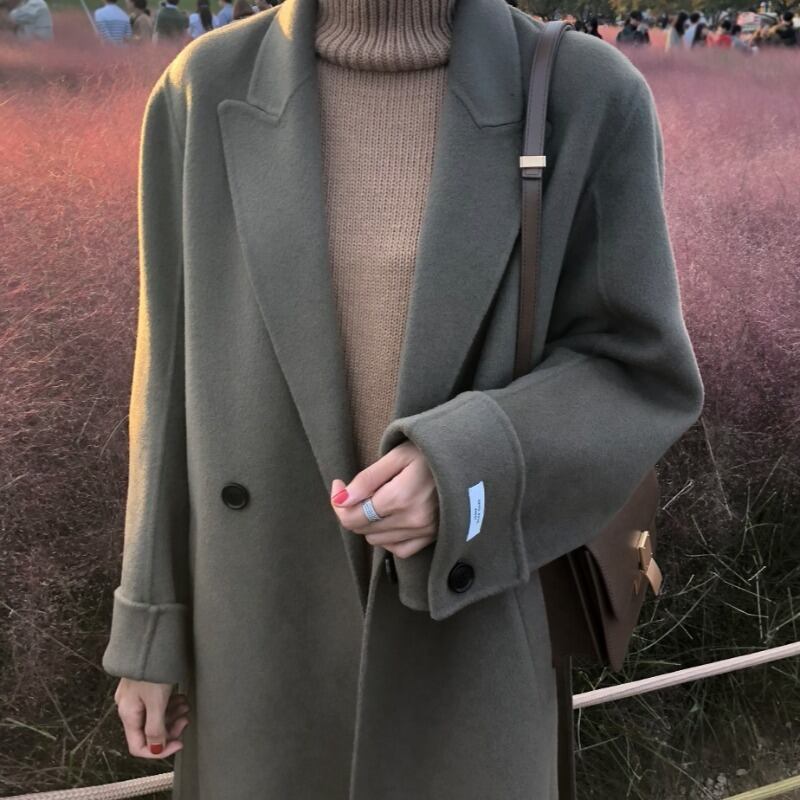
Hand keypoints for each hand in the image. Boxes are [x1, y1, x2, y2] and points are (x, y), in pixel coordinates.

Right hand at [113, 677, 189, 757]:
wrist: (150, 640)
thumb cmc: (152, 670)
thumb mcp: (156, 702)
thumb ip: (156, 729)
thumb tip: (157, 749)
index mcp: (128, 715)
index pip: (138, 747)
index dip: (160, 750)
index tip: (179, 743)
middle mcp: (129, 707)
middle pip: (148, 731)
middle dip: (170, 728)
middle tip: (186, 719)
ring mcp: (135, 695)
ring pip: (154, 715)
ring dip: (172, 715)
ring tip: (185, 705)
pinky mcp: (144, 685)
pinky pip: (156, 702)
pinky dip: (169, 704)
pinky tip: (180, 697)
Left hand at [330, 440, 438, 558]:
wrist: (468, 461)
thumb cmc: (431, 453)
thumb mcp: (397, 456)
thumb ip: (367, 479)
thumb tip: (341, 499)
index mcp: (400, 497)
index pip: (353, 515)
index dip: (339, 502)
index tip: (339, 485)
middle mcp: (411, 520)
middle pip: (362, 529)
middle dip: (352, 510)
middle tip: (357, 489)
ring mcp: (423, 532)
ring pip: (377, 540)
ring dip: (370, 523)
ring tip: (379, 500)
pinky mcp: (432, 537)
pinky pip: (399, 549)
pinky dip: (388, 538)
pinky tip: (391, 520)